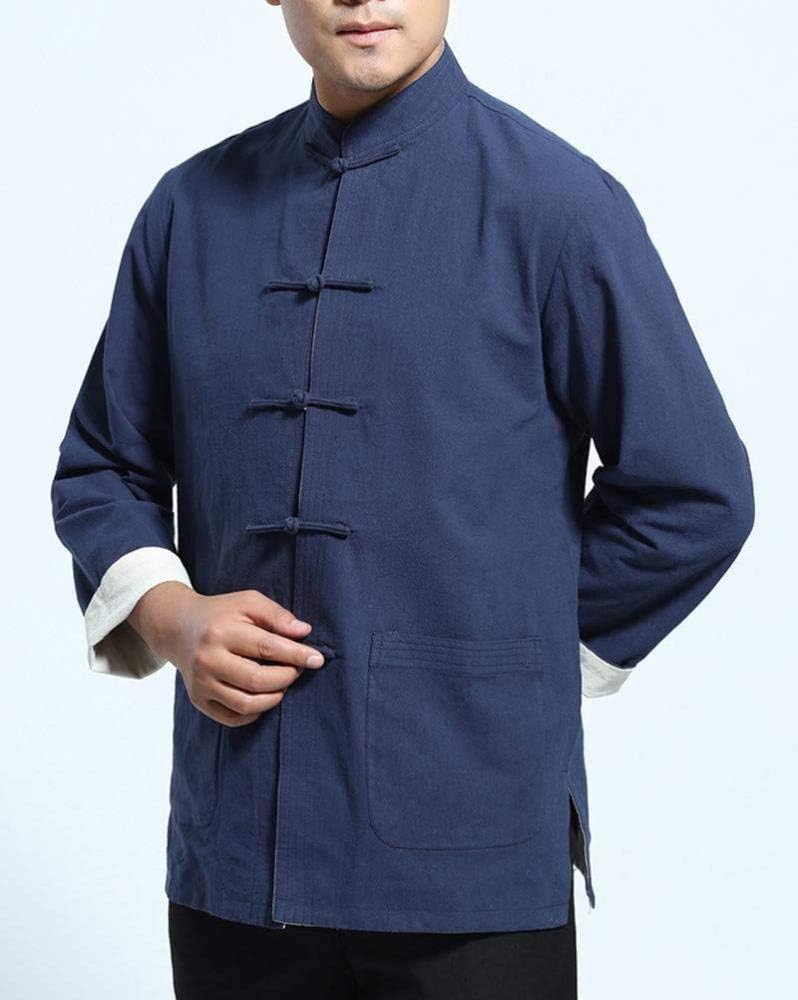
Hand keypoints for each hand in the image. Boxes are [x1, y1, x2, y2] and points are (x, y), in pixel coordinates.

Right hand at [127, 583, 324, 725]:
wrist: (178, 628)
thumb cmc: (221, 613)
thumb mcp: (248, 602)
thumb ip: (277, 615)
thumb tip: (304, 632)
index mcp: (221, 632)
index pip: (267, 648)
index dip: (296, 655)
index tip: (317, 659)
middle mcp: (207, 660)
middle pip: (258, 680)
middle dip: (286, 677)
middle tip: (296, 670)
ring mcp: (201, 683)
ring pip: (246, 704)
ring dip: (274, 697)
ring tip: (281, 683)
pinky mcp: (198, 700)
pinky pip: (233, 718)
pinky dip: (255, 712)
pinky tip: (263, 696)